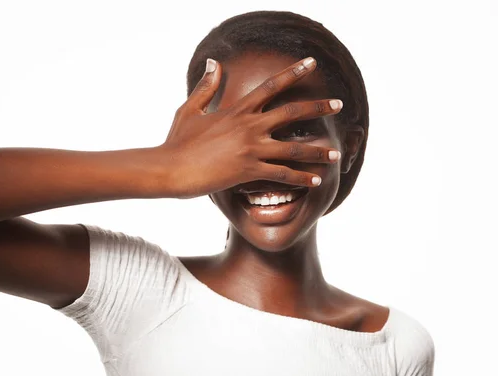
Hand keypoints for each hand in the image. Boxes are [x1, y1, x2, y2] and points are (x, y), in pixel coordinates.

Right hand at [160, 56, 342, 198]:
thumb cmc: (177, 141)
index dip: (293, 72)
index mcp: (237, 110)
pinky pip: (281, 175)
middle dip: (318, 107)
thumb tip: (214, 63)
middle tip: (338, 104)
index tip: (311, 63)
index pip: (271, 86)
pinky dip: (300, 177)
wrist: (170, 168)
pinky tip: (316, 180)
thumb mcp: (190, 110)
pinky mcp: (248, 170)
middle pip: (292, 112)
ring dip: (317, 150)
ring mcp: (250, 148)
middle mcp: (249, 126)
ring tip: (336, 154)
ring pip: (293, 147)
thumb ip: (206, 87)